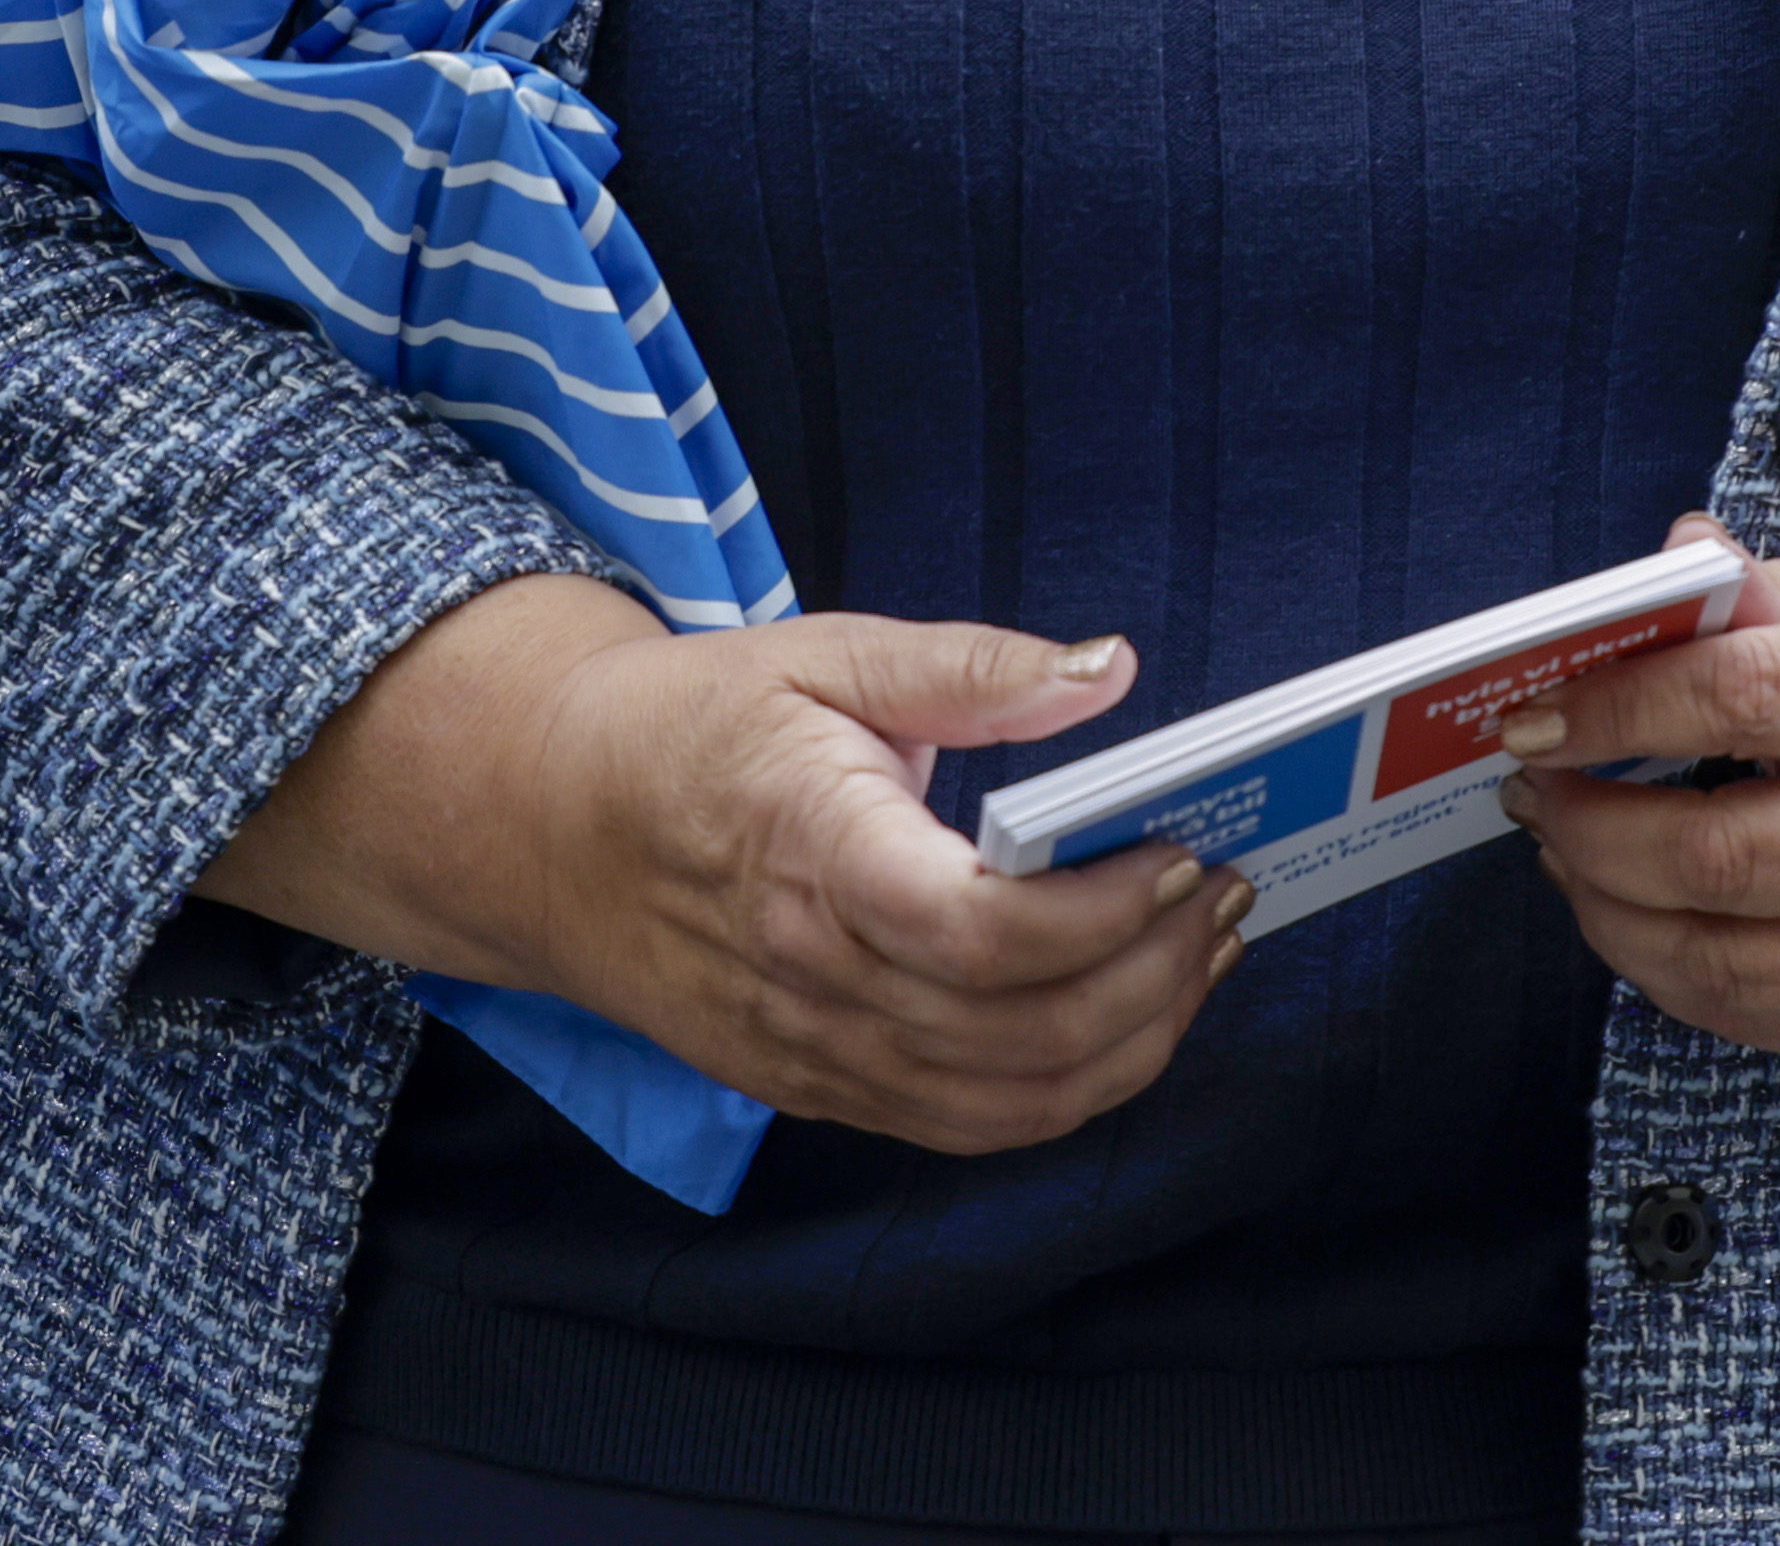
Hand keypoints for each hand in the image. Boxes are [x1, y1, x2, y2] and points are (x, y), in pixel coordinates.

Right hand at [208, 584, 1236, 1157]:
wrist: (548, 823)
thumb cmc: (698, 726)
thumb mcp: (827, 653)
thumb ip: (972, 666)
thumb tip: (1107, 668)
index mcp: (812, 850)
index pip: (976, 930)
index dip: (1102, 913)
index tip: (1184, 853)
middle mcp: (811, 976)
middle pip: (1015, 1030)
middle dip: (1154, 974)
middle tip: (1230, 894)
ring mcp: (811, 1052)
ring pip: (1005, 1100)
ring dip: (1132, 1041)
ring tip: (1206, 953)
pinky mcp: (816, 1089)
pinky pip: (965, 1126)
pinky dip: (1068, 1093)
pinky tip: (1128, 1020)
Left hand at [1501, 534, 1779, 1055]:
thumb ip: (1769, 587)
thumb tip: (1670, 562)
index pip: (1740, 700)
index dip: (1617, 709)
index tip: (1533, 715)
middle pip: (1718, 853)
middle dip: (1591, 827)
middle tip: (1533, 790)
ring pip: (1723, 956)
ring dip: (1611, 910)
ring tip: (1566, 852)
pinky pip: (1755, 1013)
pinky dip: (1666, 974)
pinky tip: (1630, 916)